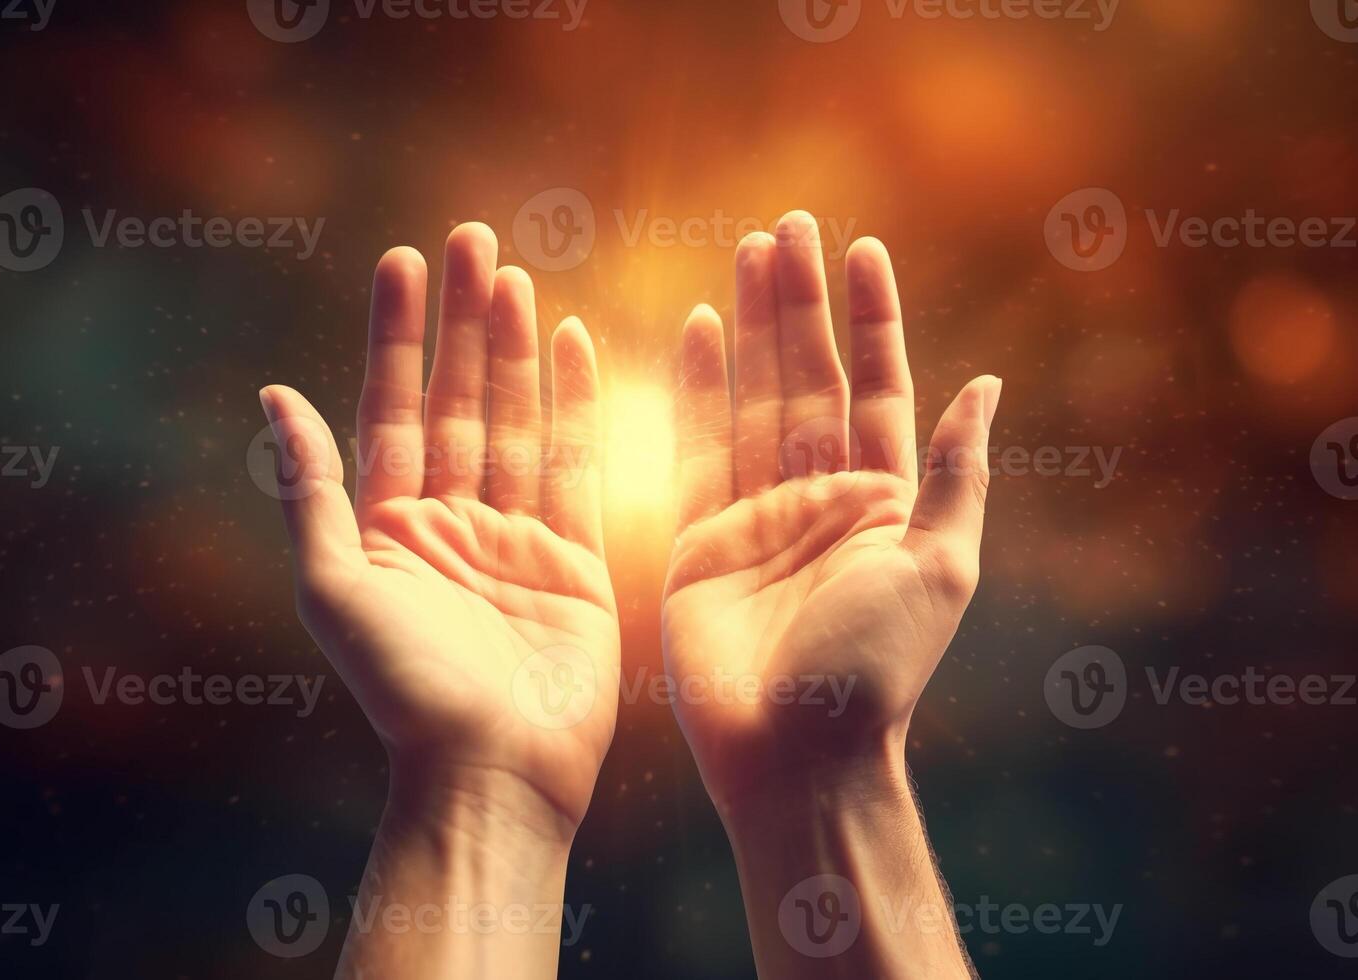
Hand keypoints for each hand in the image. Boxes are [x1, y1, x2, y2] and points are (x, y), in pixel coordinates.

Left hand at [259, 223, 618, 837]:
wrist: (493, 770)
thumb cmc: (403, 691)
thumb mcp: (333, 587)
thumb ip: (312, 489)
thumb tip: (275, 395)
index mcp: (389, 528)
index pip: (395, 408)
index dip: (398, 334)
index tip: (404, 259)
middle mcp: (451, 522)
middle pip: (459, 399)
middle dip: (463, 321)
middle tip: (474, 238)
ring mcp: (516, 536)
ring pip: (516, 419)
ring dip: (515, 346)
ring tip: (515, 275)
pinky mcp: (575, 558)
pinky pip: (576, 463)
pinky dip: (577, 402)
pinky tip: (576, 343)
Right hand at [663, 210, 1001, 817]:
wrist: (796, 754)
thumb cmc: (877, 668)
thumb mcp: (941, 567)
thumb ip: (956, 474)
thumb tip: (985, 383)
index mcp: (883, 503)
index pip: (875, 390)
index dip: (870, 321)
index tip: (863, 249)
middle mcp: (820, 499)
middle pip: (807, 380)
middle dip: (801, 304)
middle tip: (788, 225)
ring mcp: (757, 515)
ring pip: (753, 398)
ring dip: (753, 326)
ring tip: (748, 254)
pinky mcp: (700, 539)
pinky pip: (695, 446)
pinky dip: (696, 386)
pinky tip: (699, 328)